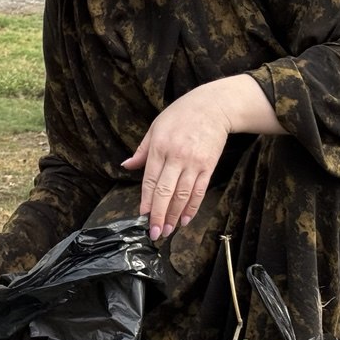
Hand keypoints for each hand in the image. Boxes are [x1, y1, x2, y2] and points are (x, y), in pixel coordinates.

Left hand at [121, 75, 281, 239]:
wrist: (213, 107)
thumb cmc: (180, 115)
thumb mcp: (155, 127)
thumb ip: (142, 150)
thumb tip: (126, 165)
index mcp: (160, 147)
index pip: (151, 180)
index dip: (147, 200)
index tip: (143, 216)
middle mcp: (176, 157)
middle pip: (166, 191)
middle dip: (159, 215)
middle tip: (155, 233)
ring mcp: (194, 162)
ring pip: (183, 194)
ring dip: (175, 215)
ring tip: (168, 230)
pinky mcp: (208, 166)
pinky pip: (199, 190)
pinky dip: (192, 207)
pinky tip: (185, 219)